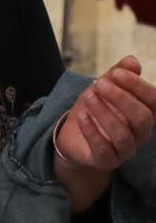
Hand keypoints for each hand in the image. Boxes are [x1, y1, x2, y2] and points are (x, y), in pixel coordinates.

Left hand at [55, 55, 155, 171]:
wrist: (74, 135)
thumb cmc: (96, 108)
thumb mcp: (104, 87)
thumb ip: (117, 74)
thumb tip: (132, 61)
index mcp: (146, 113)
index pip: (153, 101)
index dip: (137, 86)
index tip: (117, 73)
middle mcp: (141, 133)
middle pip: (141, 118)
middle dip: (121, 98)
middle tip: (99, 84)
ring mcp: (125, 150)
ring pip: (122, 135)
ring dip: (105, 113)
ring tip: (88, 97)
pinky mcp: (107, 161)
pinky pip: (103, 149)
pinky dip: (92, 131)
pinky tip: (82, 116)